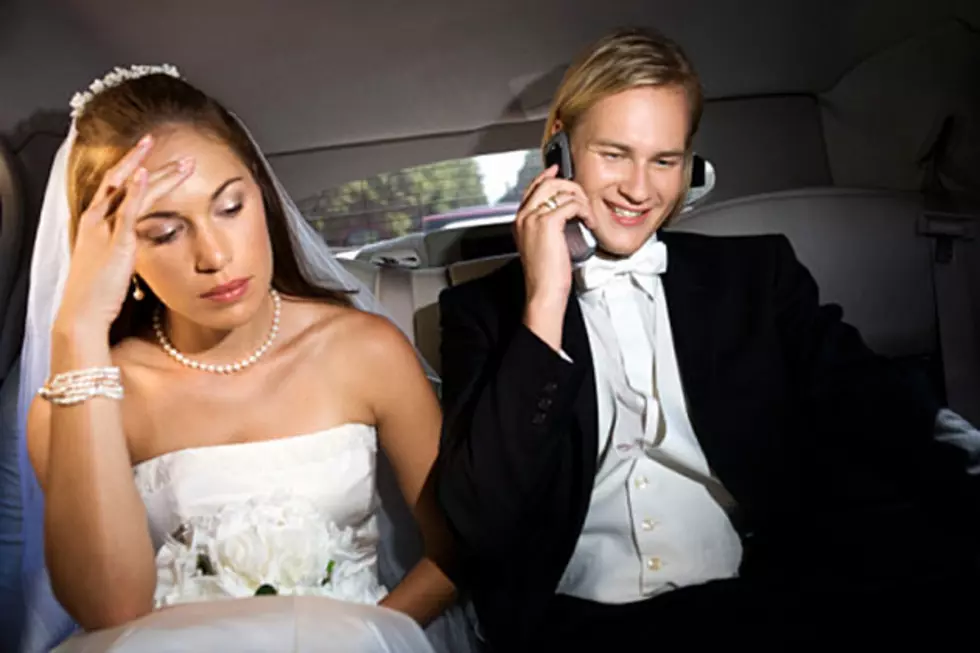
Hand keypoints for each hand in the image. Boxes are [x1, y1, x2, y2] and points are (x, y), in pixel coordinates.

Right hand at [54, 135, 193, 337]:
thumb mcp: (111, 264)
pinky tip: (147, 174)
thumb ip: (124, 248)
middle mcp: (96, 220)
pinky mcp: (116, 242)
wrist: (82, 313)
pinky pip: (127, 210)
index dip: (133, 167)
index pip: (115, 186)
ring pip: (133, 190)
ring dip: (159, 174)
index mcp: (94, 224)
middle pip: (123, 180)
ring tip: (183, 163)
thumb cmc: (97, 294)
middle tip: (172, 147)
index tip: (151, 154)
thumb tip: (139, 245)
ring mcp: (105, 229)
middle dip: (147, 161)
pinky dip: (137, 190)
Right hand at [515, 165, 595, 350]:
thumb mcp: (543, 245)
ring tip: (588, 213)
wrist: (544, 291)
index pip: (534, 187)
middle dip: (570, 186)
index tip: (560, 172)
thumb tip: (562, 211)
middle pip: (547, 183)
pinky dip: (584, 210)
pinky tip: (589, 221)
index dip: (549, 177)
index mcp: (520, 220)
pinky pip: (571, 204)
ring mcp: (533, 218)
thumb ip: (546, 226)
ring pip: (561, 191)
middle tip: (583, 198)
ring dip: (581, 199)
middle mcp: (523, 216)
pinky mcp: (547, 223)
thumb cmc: (546, 274)